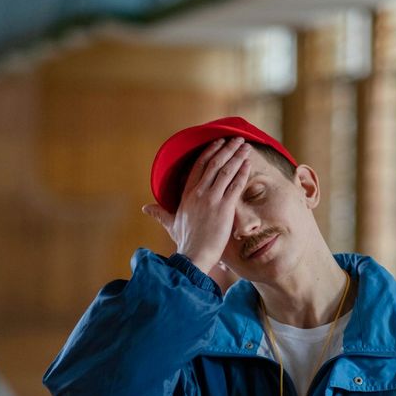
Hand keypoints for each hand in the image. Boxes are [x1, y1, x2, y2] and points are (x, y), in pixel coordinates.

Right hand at [143, 137, 251, 273]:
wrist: (194, 256)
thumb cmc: (185, 242)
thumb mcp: (171, 224)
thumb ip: (161, 213)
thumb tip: (146, 208)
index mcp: (187, 194)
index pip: (199, 166)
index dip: (210, 152)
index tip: (218, 142)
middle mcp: (199, 193)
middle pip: (214, 164)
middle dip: (227, 149)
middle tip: (237, 139)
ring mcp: (212, 199)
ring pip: (226, 171)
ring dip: (237, 156)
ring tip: (245, 146)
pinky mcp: (224, 208)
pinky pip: (235, 185)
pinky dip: (242, 172)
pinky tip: (248, 163)